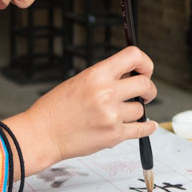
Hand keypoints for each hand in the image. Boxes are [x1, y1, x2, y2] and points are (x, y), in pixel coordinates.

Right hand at [4, 46, 157, 177]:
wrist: (43, 134)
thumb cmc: (55, 108)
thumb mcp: (79, 81)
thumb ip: (105, 77)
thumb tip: (131, 75)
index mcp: (96, 74)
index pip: (133, 56)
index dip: (144, 62)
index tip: (144, 69)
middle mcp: (106, 93)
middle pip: (145, 84)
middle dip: (148, 88)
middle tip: (145, 93)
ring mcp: (111, 115)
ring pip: (141, 109)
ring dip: (135, 110)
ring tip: (121, 113)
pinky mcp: (114, 136)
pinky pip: (142, 129)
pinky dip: (146, 127)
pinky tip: (146, 124)